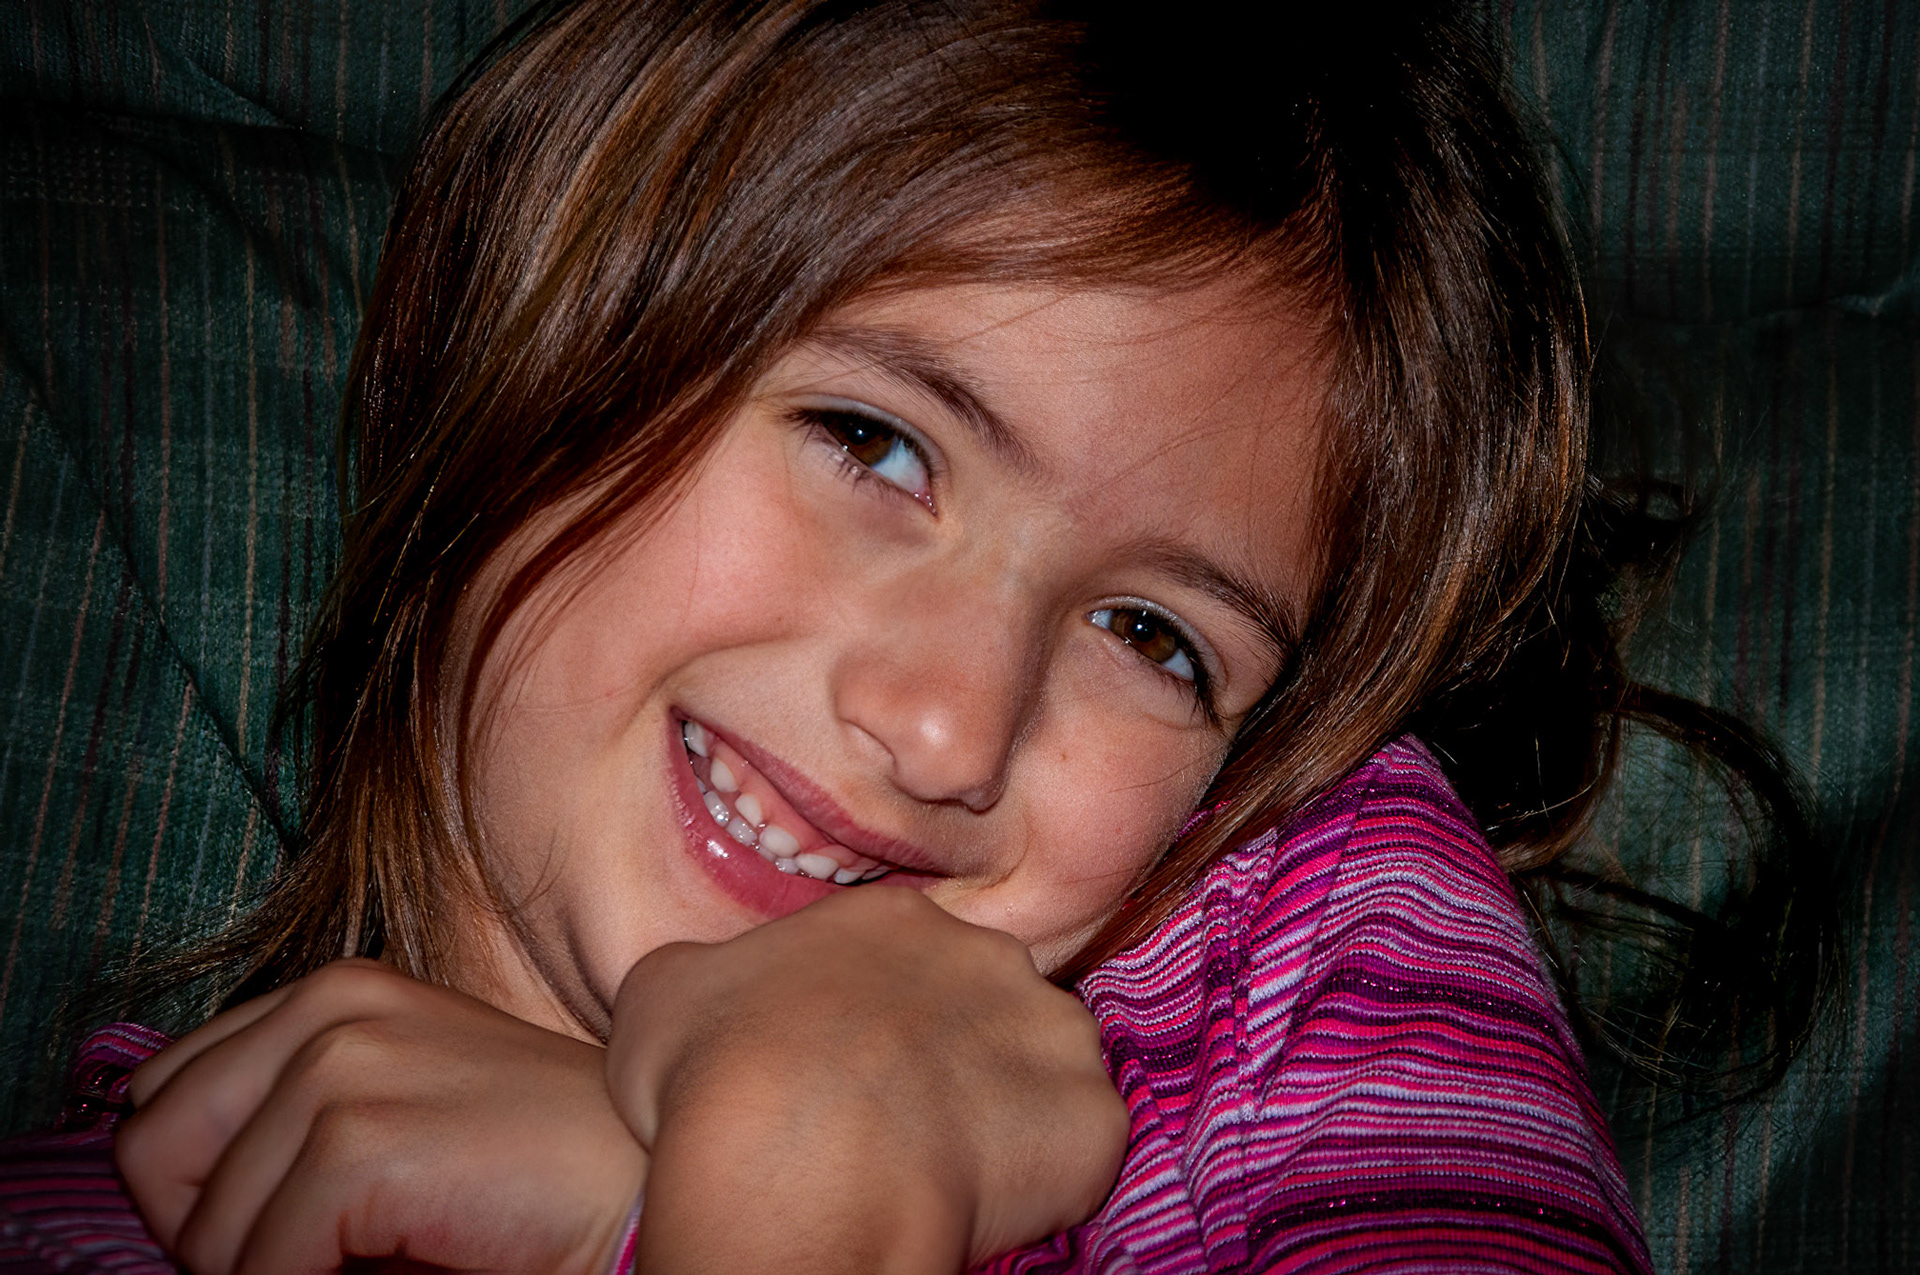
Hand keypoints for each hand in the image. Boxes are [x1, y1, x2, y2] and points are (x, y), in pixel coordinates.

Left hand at [116, 959, 646, 1274]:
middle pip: (153, 1152)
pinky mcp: (363, 1145)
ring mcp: (343, 1070)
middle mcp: (328, 1010)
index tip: (276, 1223)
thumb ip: (292, 1121)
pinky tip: (395, 1270)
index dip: (200, 1180)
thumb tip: (183, 1200)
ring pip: (204, 1232)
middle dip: (209, 1231)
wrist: (638, 1185)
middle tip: (307, 1254)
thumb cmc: (525, 1166)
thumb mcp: (394, 1110)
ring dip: (268, 1274)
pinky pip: (260, 1269)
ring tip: (368, 1261)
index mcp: (332, 993)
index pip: (166, 1093)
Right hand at [606, 888, 1127, 1273]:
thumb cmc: (716, 1074)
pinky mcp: (1091, 1118)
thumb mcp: (665, 993)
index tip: (844, 1073)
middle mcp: (988, 955)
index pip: (900, 959)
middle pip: (982, 1003)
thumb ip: (709, 976)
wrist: (795, 1162)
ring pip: (1043, 1066)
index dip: (873, 1023)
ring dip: (1007, 1111)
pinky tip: (990, 1205)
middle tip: (892, 1126)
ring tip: (945, 1173)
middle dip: (949, 1057)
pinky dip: (1049, 1179)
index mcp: (891, 922)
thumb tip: (710, 991)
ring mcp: (1051, 1033)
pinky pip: (1081, 1147)